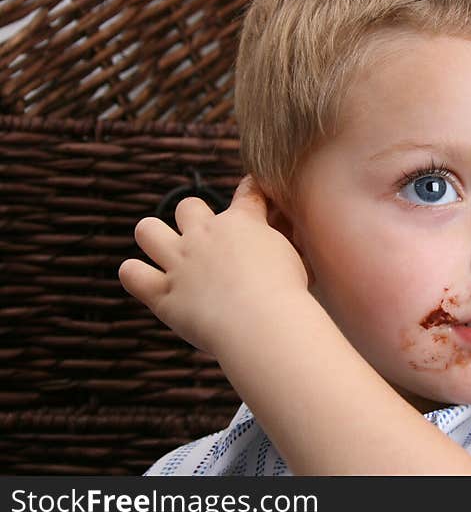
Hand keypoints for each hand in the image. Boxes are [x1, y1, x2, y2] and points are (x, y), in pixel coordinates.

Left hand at [118, 175, 310, 357]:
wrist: (261, 321)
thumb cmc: (287, 292)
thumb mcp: (297, 258)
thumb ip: (285, 243)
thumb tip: (287, 241)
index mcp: (242, 223)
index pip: (246, 192)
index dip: (251, 190)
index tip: (254, 194)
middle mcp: (204, 236)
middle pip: (187, 206)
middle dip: (193, 218)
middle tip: (206, 242)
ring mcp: (180, 263)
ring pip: (147, 230)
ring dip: (154, 237)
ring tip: (167, 254)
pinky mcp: (163, 294)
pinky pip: (131, 273)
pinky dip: (135, 274)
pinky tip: (148, 281)